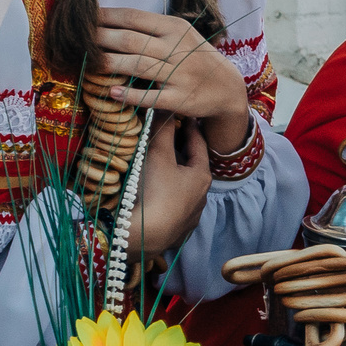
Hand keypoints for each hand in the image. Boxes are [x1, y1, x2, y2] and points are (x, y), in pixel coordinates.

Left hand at [92, 7, 248, 152]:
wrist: (227, 87)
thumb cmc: (195, 57)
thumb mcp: (180, 35)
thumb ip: (151, 29)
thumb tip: (109, 22)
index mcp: (174, 27)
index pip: (132, 17)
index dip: (105, 17)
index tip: (83, 19)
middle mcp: (177, 48)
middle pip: (131, 40)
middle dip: (100, 39)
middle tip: (78, 41)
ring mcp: (180, 74)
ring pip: (138, 66)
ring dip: (110, 64)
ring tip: (88, 64)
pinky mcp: (181, 99)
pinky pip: (151, 97)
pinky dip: (130, 95)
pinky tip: (111, 92)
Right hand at [128, 120, 212, 255]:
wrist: (143, 237)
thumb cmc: (154, 191)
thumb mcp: (158, 155)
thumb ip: (163, 130)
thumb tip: (167, 109)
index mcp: (201, 176)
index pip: (198, 144)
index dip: (190, 127)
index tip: (184, 115)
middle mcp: (201, 197)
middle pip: (191, 166)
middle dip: (180, 151)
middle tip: (169, 135)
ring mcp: (190, 216)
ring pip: (183, 188)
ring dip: (174, 175)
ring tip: (159, 163)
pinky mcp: (177, 231)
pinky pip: (173, 207)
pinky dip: (167, 196)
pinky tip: (155, 194)